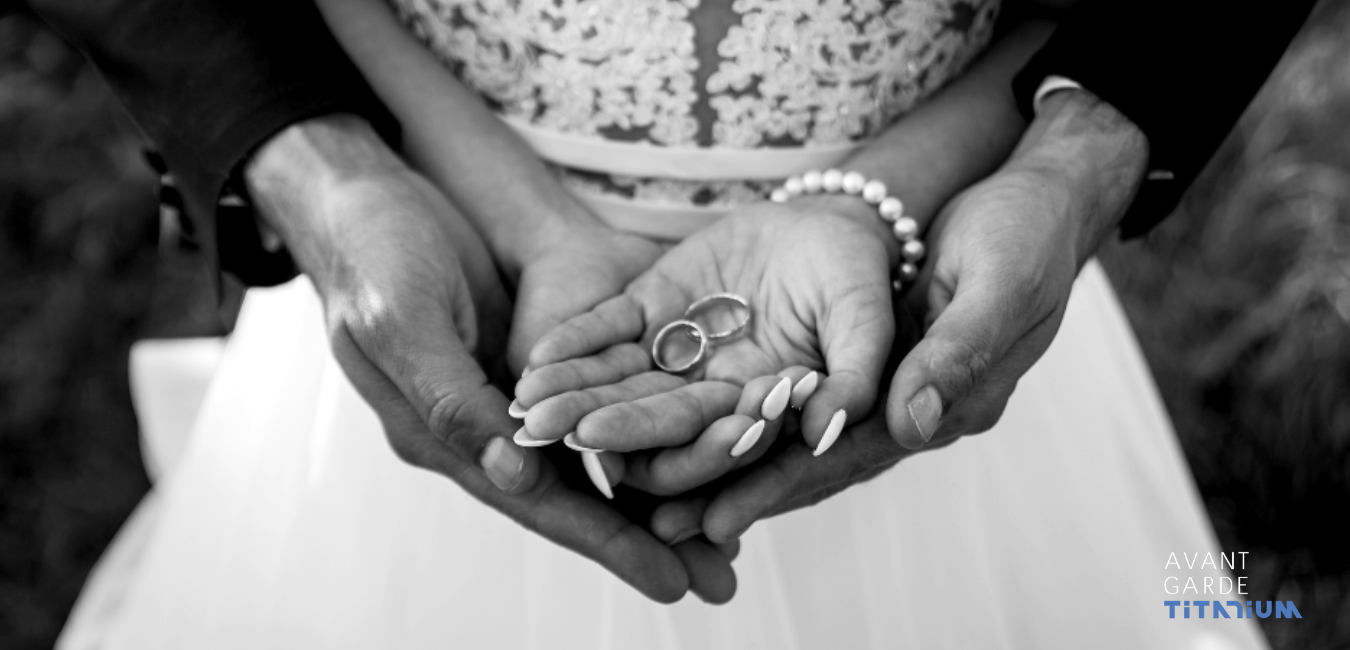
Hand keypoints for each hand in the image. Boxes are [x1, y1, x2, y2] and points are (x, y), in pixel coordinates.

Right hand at [244, 115, 734, 602]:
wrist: (363, 194)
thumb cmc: (374, 250)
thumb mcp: (401, 318)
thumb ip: (450, 399)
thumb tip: (511, 475)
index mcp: (440, 433)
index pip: (534, 501)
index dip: (603, 542)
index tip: (667, 580)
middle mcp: (477, 428)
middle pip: (572, 497)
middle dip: (643, 539)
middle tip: (718, 580)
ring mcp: (504, 396)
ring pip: (588, 461)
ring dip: (650, 499)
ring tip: (719, 537)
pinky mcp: (526, 362)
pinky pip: (590, 408)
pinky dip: (636, 434)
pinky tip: (685, 449)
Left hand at [514, 200, 894, 487]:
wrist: (831, 223)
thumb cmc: (858, 277)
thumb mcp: (866, 322)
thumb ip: (852, 377)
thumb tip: (828, 431)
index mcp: (763, 411)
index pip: (714, 444)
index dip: (672, 455)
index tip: (624, 463)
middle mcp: (712, 392)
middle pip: (653, 419)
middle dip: (602, 428)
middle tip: (551, 435)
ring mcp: (679, 351)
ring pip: (619, 380)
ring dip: (574, 391)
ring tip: (527, 404)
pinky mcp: (653, 307)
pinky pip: (608, 328)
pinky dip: (575, 339)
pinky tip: (536, 355)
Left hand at [652, 89, 1149, 542]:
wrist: (1038, 203)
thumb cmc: (1025, 237)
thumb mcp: (1000, 284)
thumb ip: (958, 353)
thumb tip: (913, 425)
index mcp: (953, 404)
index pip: (856, 453)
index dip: (786, 484)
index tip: (721, 515)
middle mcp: (917, 409)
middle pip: (818, 459)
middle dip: (744, 490)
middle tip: (669, 527)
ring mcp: (895, 386)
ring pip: (804, 434)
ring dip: (738, 462)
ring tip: (665, 493)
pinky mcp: (873, 356)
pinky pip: (805, 394)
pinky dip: (755, 412)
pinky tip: (702, 421)